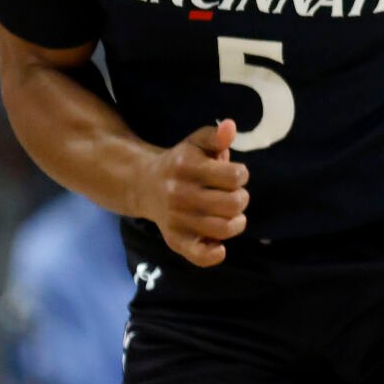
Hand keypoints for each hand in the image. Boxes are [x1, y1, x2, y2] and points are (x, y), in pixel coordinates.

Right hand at [136, 118, 249, 266]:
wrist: (143, 184)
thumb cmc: (181, 163)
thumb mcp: (196, 143)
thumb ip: (216, 136)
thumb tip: (230, 127)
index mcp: (188, 168)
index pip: (235, 176)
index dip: (241, 174)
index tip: (233, 175)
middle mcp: (181, 194)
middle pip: (234, 204)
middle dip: (241, 198)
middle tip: (233, 195)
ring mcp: (177, 219)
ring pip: (224, 229)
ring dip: (236, 222)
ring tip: (231, 215)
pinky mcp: (175, 240)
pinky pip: (200, 256)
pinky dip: (215, 253)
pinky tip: (219, 244)